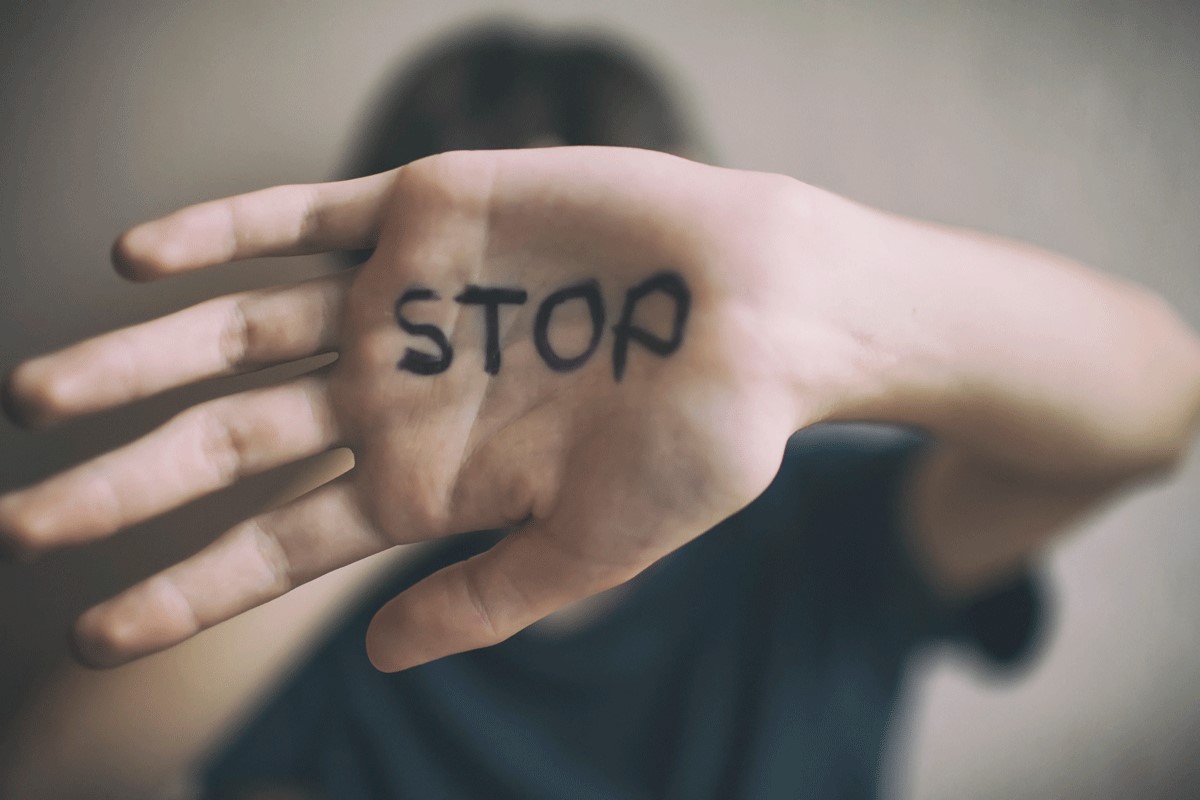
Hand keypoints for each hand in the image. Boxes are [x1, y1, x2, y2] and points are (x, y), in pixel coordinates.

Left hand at [1, 147, 819, 670]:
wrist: (769, 314)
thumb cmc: (700, 442)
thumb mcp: (592, 549)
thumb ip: (480, 602)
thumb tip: (371, 664)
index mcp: (426, 481)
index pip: (277, 545)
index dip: (186, 590)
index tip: (93, 636)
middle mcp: (395, 391)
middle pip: (232, 442)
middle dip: (126, 482)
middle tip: (22, 525)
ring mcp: (402, 303)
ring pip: (239, 330)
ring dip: (138, 359)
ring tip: (36, 398)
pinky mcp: (425, 214)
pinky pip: (299, 218)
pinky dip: (220, 232)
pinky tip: (138, 260)